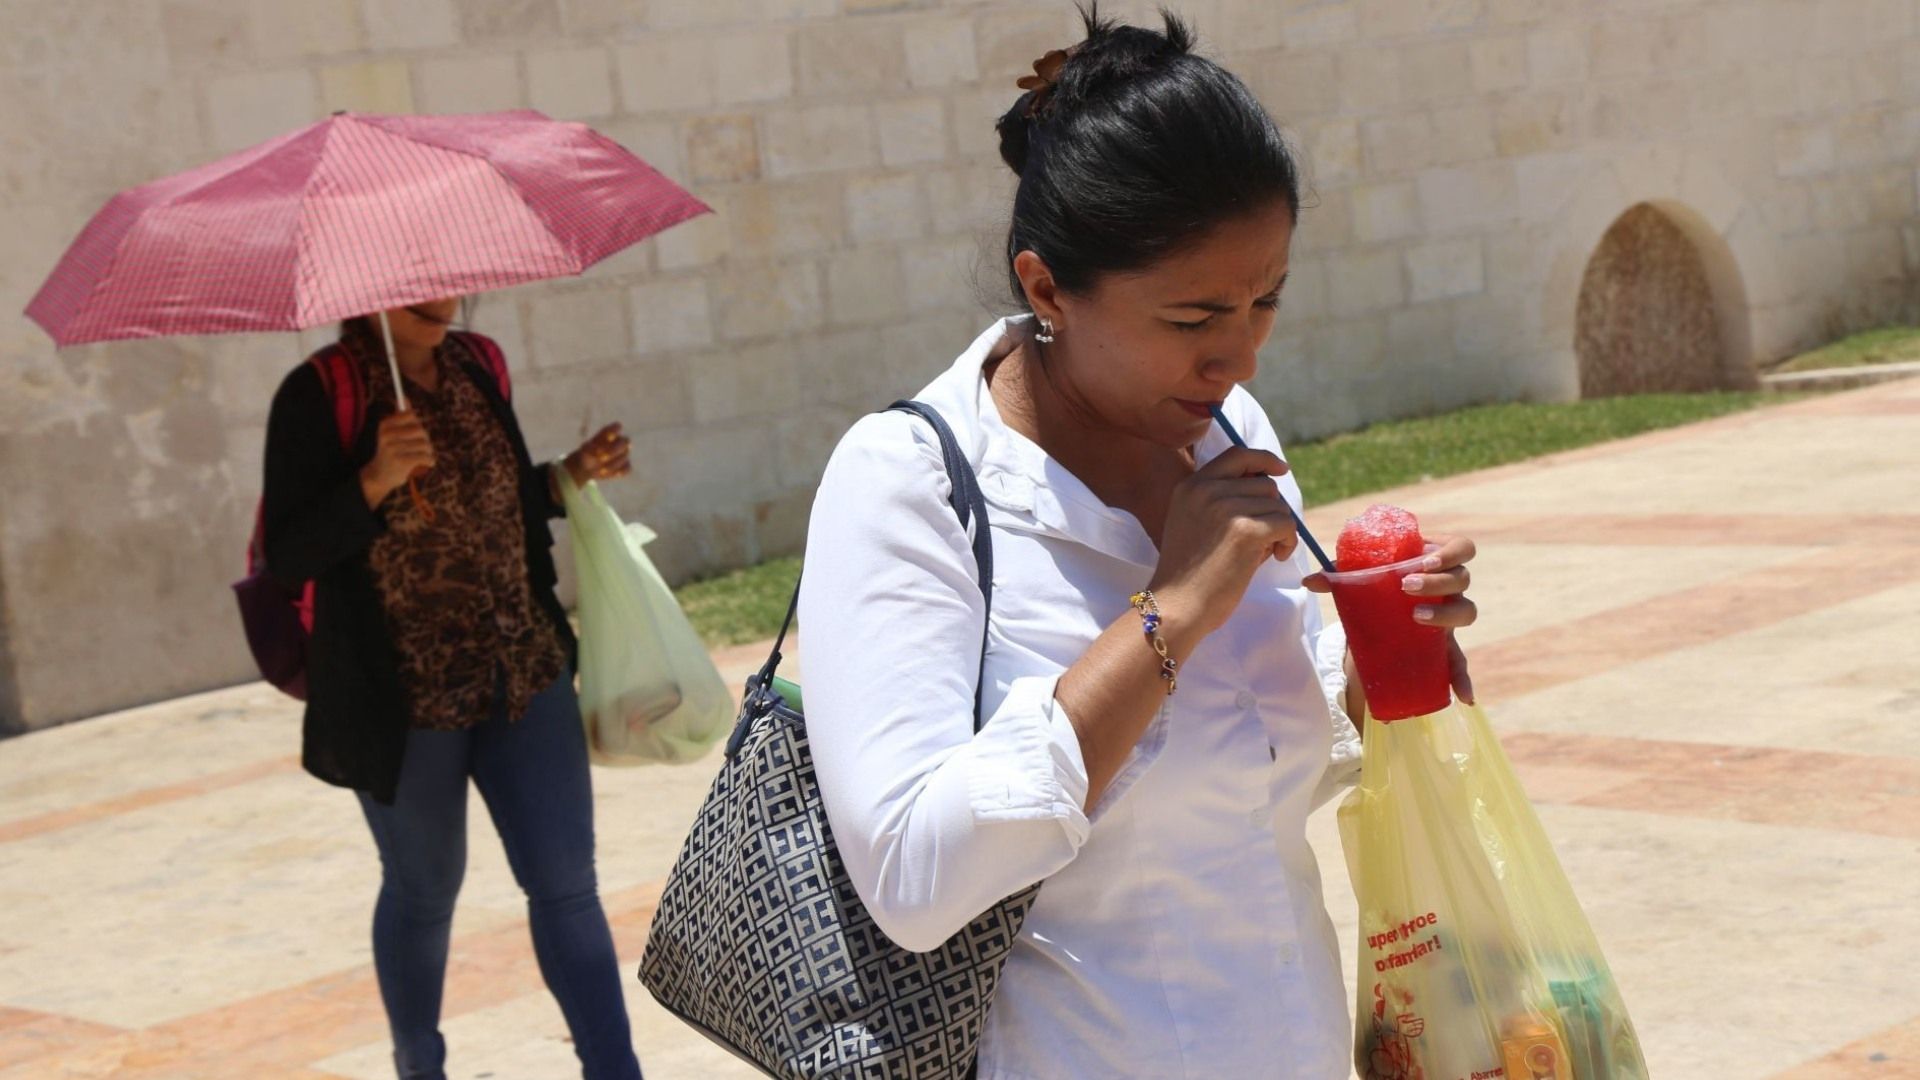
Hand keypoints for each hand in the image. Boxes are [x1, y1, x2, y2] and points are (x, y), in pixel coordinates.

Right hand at [360, 410, 433, 506]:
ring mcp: (392, 449)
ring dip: (429, 452)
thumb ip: (400, 416)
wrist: (379, 476)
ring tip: (424, 457)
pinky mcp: (400, 462)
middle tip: (424, 448)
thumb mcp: (392, 433)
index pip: (410, 416)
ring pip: (424, 444)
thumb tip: (404, 397)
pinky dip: (430, 460)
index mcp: (384, 425)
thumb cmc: (390, 452)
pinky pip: (425, 456)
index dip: (417, 425)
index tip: (415, 434)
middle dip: (425, 439)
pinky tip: (427, 463)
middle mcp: (386, 435)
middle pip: (420, 430)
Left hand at [563, 423, 631, 486]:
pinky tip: (613, 474)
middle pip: (626, 441)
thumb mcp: (585, 451)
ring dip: (612, 464)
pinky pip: (627, 468)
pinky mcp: (625, 466)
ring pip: (624, 456)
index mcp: (609, 433)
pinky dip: (620, 471)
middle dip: (615, 449)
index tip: (608, 437)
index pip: (617, 427)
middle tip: (602, 458)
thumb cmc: (587, 454)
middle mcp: (619, 442)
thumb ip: (591, 449)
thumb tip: (599, 453)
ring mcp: (623, 454)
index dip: (615, 431)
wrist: (587, 467)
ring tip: (600, 470)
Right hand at [1148, 447, 1296, 645]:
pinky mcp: (1246, 530)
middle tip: (1262, 539)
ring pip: (1278, 506)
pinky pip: (1286, 525)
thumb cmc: (1187, 574)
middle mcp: (1207, 489)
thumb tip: (1269, 488)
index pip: (1237, 454)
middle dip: (1271, 510)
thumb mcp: (1193, 523)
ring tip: (1262, 553)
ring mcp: (1226, 507)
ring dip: (1279, 529)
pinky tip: (1273, 558)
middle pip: (1264, 484)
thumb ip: (1220, 500)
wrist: (1177, 604)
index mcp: (1191, 485)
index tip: (1280, 469)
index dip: (1263, 459)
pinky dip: (1287, 542)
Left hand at [1305, 533, 1479, 704]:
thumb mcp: (1362, 580)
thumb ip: (1338, 578)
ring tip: (1416, 618)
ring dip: (1445, 614)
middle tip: (1407, 587)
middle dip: (1437, 582)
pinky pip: (1460, 660)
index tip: (1425, 560)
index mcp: (1434, 561)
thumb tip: (1308, 581)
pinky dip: (1462, 678)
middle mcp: (1450, 587)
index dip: (1451, 552)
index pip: (1461, 548)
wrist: (1383, 612)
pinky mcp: (1446, 644)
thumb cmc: (1378, 586)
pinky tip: (1464, 695)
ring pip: (1466, 611)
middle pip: (1461, 578)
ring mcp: (1450, 614)